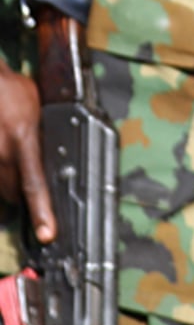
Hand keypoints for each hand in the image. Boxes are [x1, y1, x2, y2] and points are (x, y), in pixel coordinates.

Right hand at [0, 67, 52, 243]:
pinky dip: (0, 176)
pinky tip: (6, 164)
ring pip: (0, 188)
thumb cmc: (13, 92)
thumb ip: (43, 136)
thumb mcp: (39, 110)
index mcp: (24, 140)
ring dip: (9, 188)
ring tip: (16, 167)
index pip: (35, 183)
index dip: (41, 211)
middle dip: (26, 197)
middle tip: (33, 189)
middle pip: (15, 193)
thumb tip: (57, 155)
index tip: (47, 232)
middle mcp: (2, 153)